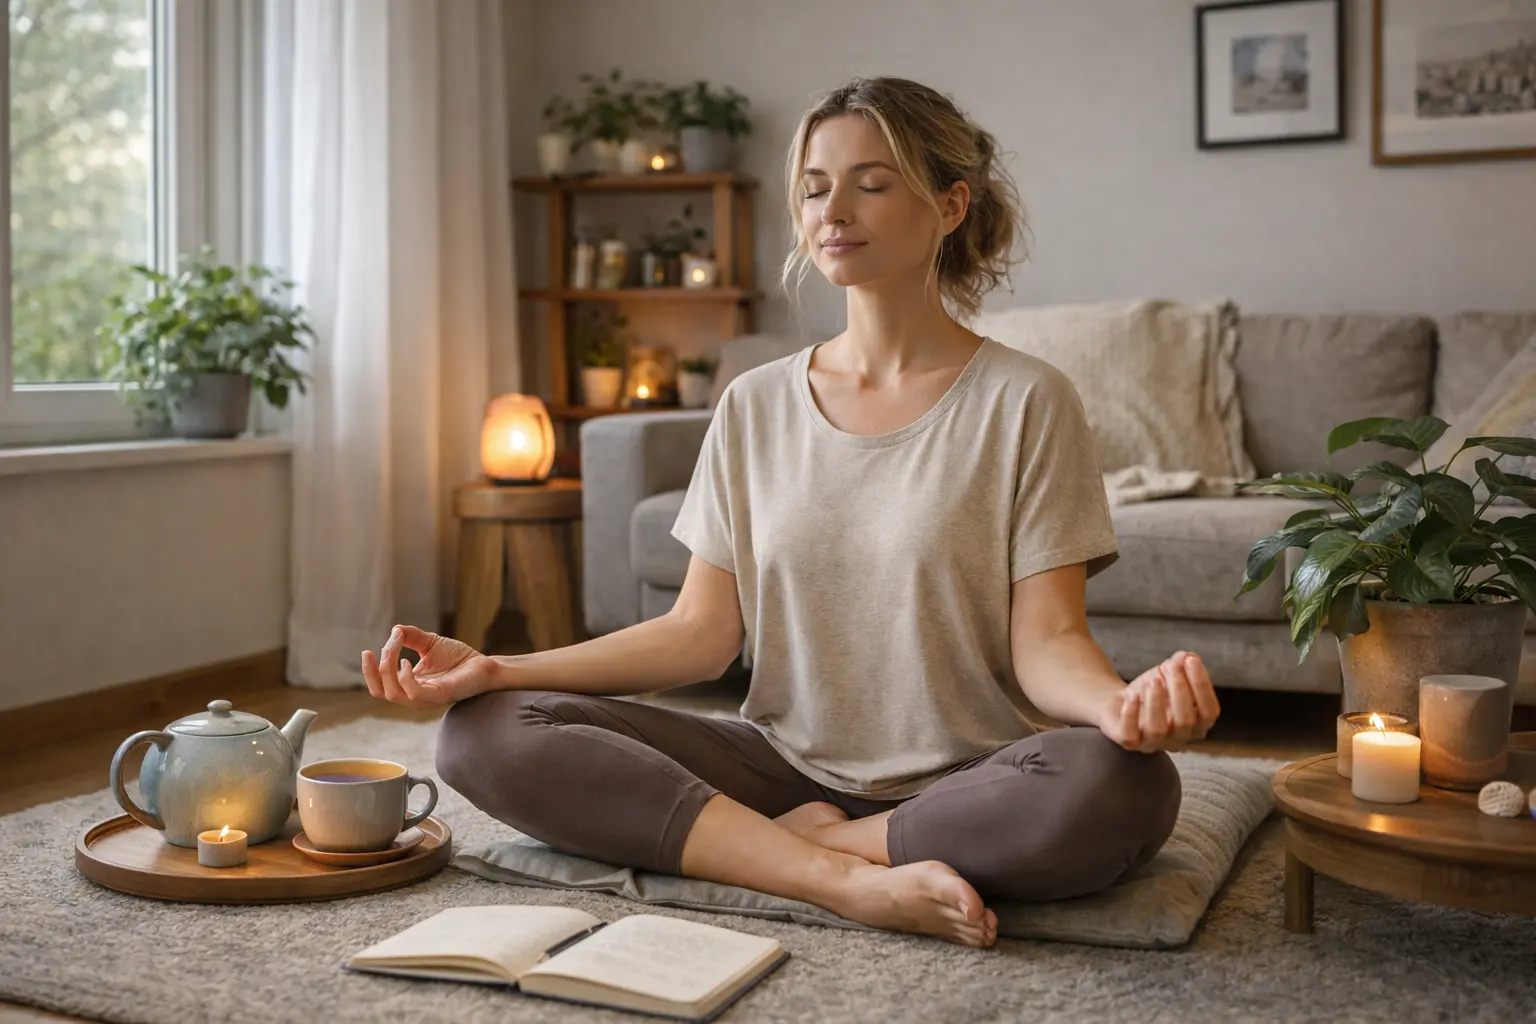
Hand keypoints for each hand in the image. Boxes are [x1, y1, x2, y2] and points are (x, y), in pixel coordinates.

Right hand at [361, 625, 499, 710]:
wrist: (484, 664)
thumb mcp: (429, 643)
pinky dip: (405, 677)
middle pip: (379, 691)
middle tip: (381, 647)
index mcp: (408, 686)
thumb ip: (411, 637)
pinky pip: (412, 693)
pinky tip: (407, 662)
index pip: (378, 686)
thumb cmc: (458, 658)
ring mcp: (425, 699)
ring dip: (388, 668)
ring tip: (396, 647)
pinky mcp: (439, 696)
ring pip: (392, 693)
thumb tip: (395, 629)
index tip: (370, 649)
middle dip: (374, 668)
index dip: (370, 669)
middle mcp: (413, 696)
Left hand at [1098, 651, 1219, 752]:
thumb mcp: (1169, 673)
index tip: (1191, 661)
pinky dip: (1131, 714)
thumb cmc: (1152, 688)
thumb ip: (1182, 664)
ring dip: (1156, 702)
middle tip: (1170, 666)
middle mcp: (1178, 739)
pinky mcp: (1129, 742)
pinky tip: (1132, 695)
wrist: (1119, 701)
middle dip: (1179, 690)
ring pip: (1158, 730)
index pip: (1209, 712)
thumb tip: (1188, 657)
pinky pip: (1130, 735)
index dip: (1202, 686)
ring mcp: (1153, 744)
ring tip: (1152, 681)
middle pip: (1185, 722)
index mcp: (1197, 725)